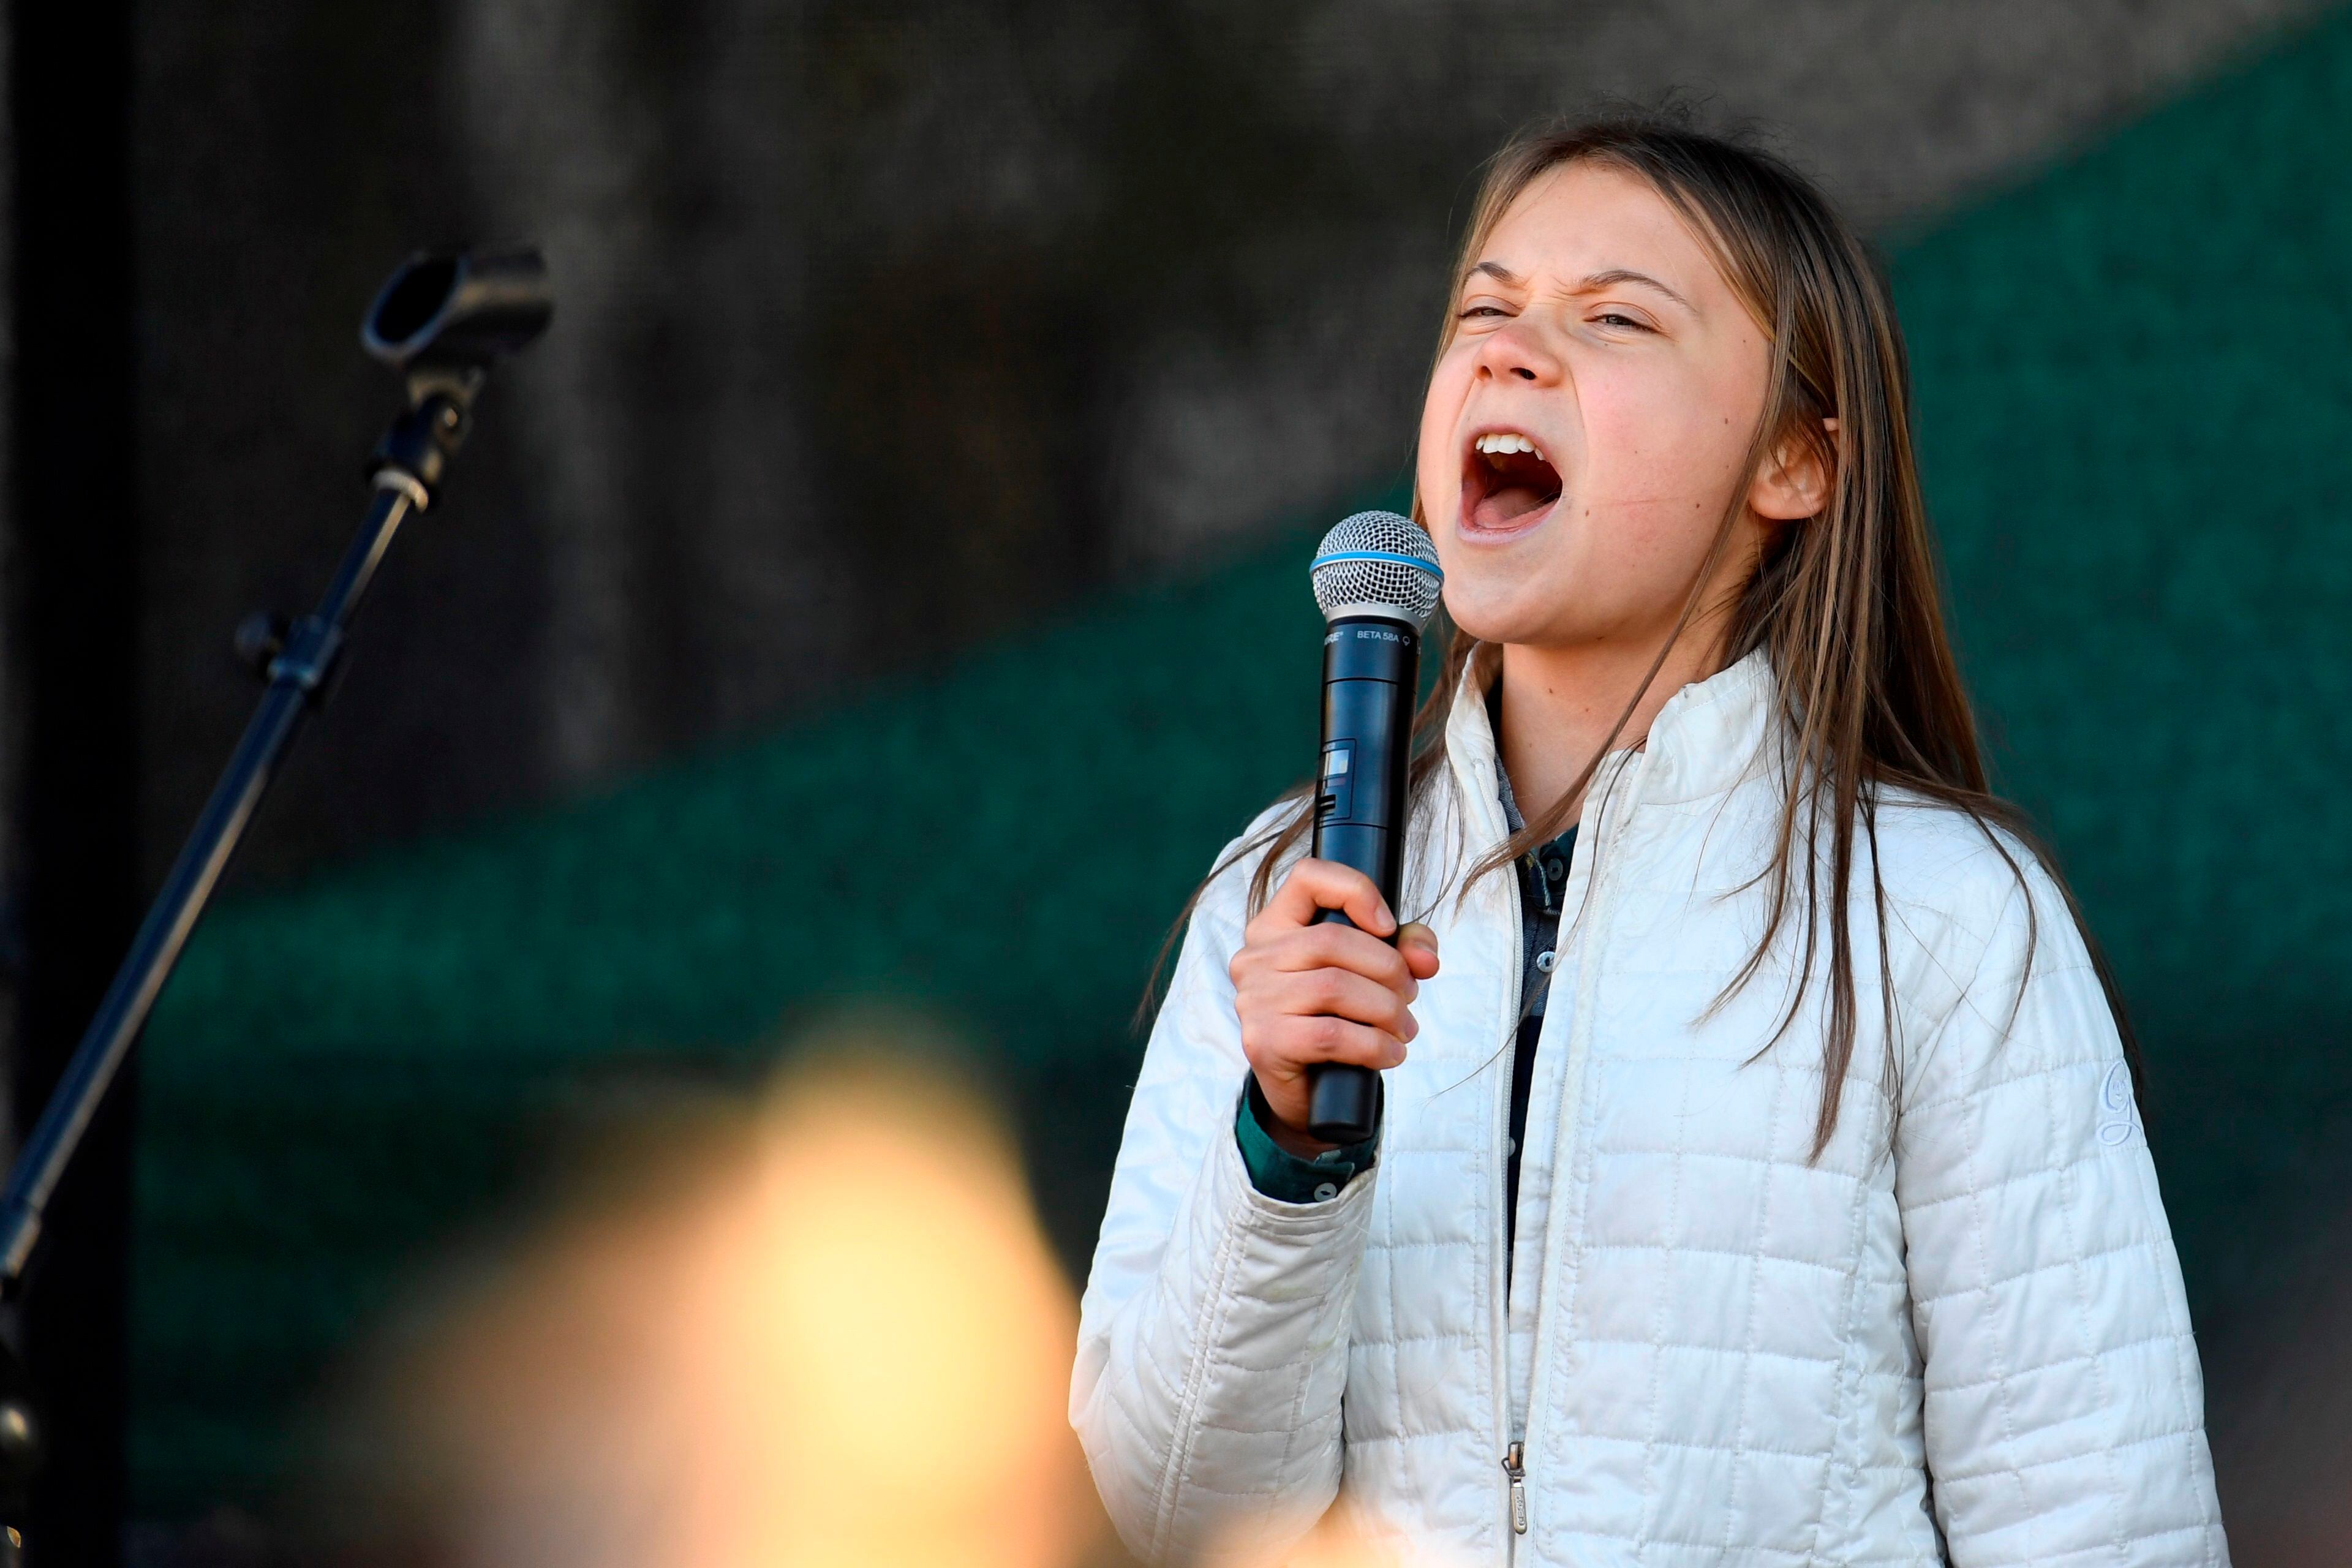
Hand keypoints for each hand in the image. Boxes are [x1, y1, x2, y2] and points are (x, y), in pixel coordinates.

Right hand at [1228, 858, 1441, 1154]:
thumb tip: (1425, 958)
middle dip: (1388, 967)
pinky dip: (1373, 1045)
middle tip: (1409, 995)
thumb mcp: (1371, 974)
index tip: (1388, 926)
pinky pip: (1331, 1034)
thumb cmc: (1337, 1018)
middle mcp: (1255, 956)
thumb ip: (1403, 949)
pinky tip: (1390, 1053)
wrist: (1307, 1091)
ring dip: (1386, 1010)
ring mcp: (1254, 999)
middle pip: (1332, 939)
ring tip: (1405, 1028)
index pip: (1308, 877)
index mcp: (1275, 926)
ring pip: (1334, 987)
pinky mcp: (1263, 1042)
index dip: (1356, 891)